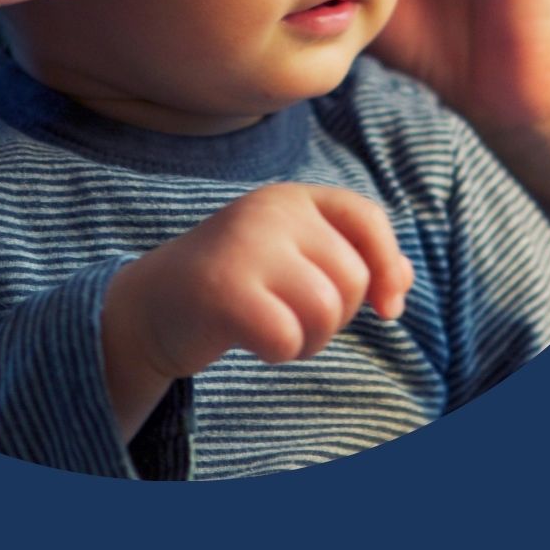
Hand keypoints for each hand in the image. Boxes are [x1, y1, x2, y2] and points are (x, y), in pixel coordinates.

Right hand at [102, 184, 413, 434]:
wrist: (148, 307)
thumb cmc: (234, 286)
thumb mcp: (293, 260)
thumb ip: (351, 260)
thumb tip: (401, 284)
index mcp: (288, 198)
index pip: (367, 220)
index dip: (389, 266)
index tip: (387, 307)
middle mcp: (267, 212)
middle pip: (354, 278)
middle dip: (338, 315)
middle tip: (291, 315)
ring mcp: (243, 247)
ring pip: (327, 309)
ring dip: (309, 338)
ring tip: (272, 327)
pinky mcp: (223, 290)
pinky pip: (290, 337)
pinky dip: (279, 352)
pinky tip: (248, 339)